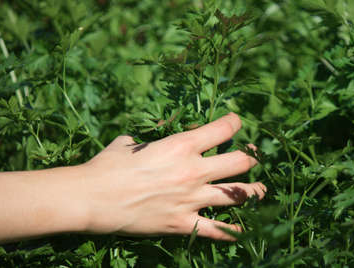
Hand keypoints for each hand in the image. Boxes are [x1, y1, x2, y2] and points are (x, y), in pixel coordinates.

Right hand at [80, 112, 265, 239]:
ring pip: (237, 195)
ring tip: (261, 191)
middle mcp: (194, 170)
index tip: (237, 122)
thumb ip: (147, 139)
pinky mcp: (182, 223)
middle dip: (252, 158)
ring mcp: (191, 199)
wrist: (92, 197)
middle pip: (240, 162)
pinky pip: (216, 230)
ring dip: (253, 192)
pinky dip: (232, 232)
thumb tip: (148, 138)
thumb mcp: (130, 142)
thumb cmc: (108, 165)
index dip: (235, 122)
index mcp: (182, 145)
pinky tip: (244, 231)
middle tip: (254, 157)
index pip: (223, 129)